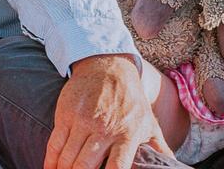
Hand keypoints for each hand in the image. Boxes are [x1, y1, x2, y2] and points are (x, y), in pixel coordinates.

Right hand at [45, 54, 172, 168]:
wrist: (108, 66)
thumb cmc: (130, 99)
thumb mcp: (148, 122)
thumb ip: (158, 149)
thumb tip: (173, 167)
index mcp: (127, 134)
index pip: (117, 167)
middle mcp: (104, 129)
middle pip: (85, 167)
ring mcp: (82, 122)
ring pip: (67, 159)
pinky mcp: (65, 115)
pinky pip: (54, 145)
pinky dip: (50, 161)